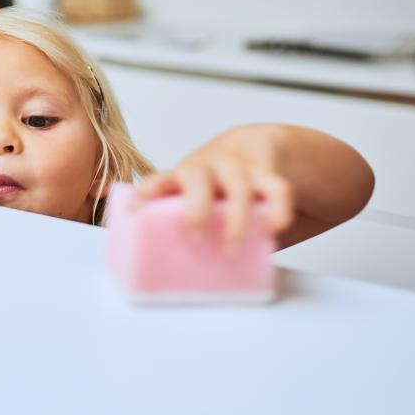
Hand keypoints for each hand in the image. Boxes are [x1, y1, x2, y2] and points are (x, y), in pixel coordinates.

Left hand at [135, 125, 295, 245]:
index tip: (136, 210)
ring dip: (236, 220)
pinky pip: (278, 189)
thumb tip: (164, 268)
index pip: (160, 180)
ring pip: (239, 187)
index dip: (147, 193)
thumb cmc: (215, 187)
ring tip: (230, 251)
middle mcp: (209, 168)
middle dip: (196, 210)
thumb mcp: (193, 196)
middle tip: (195, 240)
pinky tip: (274, 230)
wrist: (254, 146)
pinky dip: (278, 210)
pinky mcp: (269, 175)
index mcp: (183, 176)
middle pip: (198, 180)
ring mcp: (240, 169)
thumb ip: (183, 223)